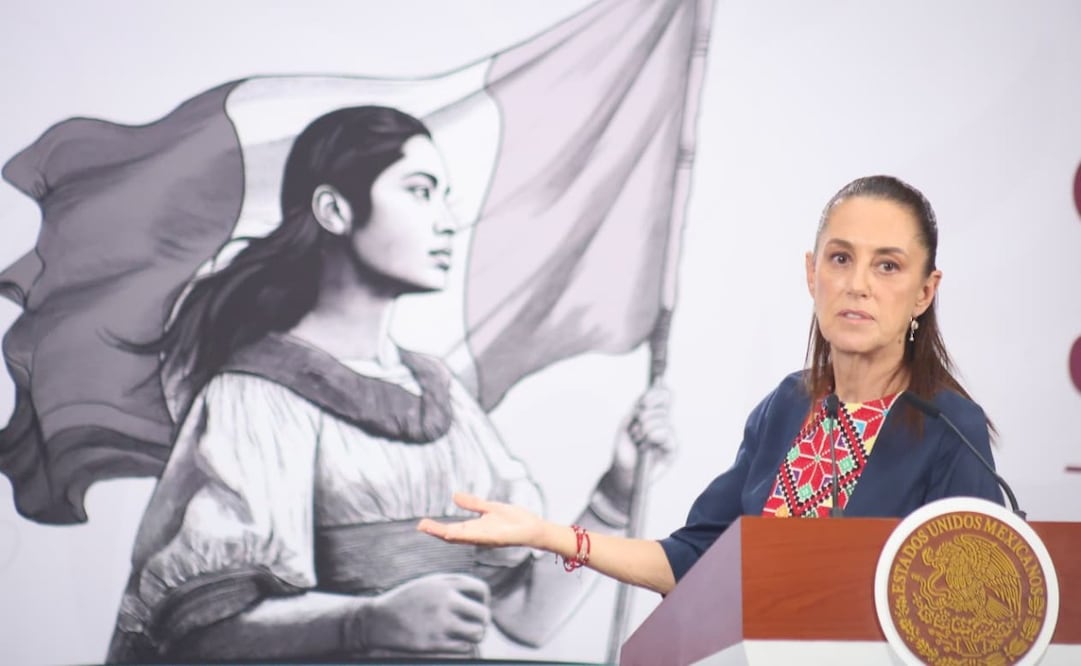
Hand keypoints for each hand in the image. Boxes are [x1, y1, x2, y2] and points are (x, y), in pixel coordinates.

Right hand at [348, 572, 490, 654]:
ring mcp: (440, 622)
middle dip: (482, 621)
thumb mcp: (429, 583)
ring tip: (467, 634)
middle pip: (483, 614)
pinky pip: (463, 647)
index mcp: (445, 583)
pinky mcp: (434, 642)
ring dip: (475, 635)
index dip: (484, 600)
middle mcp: (445, 601)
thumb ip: (454, 585)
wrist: (378, 620)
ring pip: (477, 632)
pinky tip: (453, 642)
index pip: (481, 590)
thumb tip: (481, 596)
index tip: (478, 606)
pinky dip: (462, 646)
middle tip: (475, 624)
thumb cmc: (407, 600)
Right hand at [417, 492, 546, 548]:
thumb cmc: (515, 520)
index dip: (436, 528)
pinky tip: (451, 532)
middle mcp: (477, 536)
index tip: (422, 524)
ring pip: (461, 537)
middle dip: (436, 532)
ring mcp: (485, 538)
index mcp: (475, 529)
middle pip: (452, 535)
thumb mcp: (490, 507)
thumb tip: (454, 496)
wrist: (534, 528)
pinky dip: (463, 535)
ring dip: (444, 533)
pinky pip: (476, 537)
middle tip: (420, 526)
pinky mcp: (494, 537)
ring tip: (429, 529)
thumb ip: (473, 503)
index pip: (451, 529)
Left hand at [610, 381, 677, 484]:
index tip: (642, 403)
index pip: (664, 394)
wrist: (622, 472)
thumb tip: (647, 404)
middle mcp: (664, 422)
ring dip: (644, 430)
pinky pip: (666, 435)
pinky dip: (652, 438)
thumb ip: (638, 410)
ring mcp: (670, 435)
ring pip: (663, 420)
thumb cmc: (624, 449)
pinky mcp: (673, 449)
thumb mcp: (626, 424)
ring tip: (638, 442)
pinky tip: (646, 447)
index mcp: (654, 413)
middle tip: (635, 431)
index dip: (656, 394)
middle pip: (663, 406)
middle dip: (644, 416)